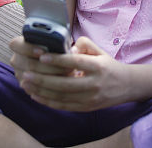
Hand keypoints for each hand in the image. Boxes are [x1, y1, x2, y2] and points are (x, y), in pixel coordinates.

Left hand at [15, 36, 132, 111]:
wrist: (126, 86)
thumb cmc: (108, 65)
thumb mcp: (100, 51)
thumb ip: (84, 44)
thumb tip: (67, 47)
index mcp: (98, 67)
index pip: (76, 63)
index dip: (58, 60)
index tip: (42, 56)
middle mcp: (94, 84)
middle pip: (65, 84)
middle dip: (43, 80)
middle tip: (27, 74)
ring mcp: (90, 98)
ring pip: (61, 97)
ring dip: (41, 91)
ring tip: (26, 84)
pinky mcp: (86, 108)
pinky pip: (64, 106)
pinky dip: (48, 102)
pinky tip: (35, 95)